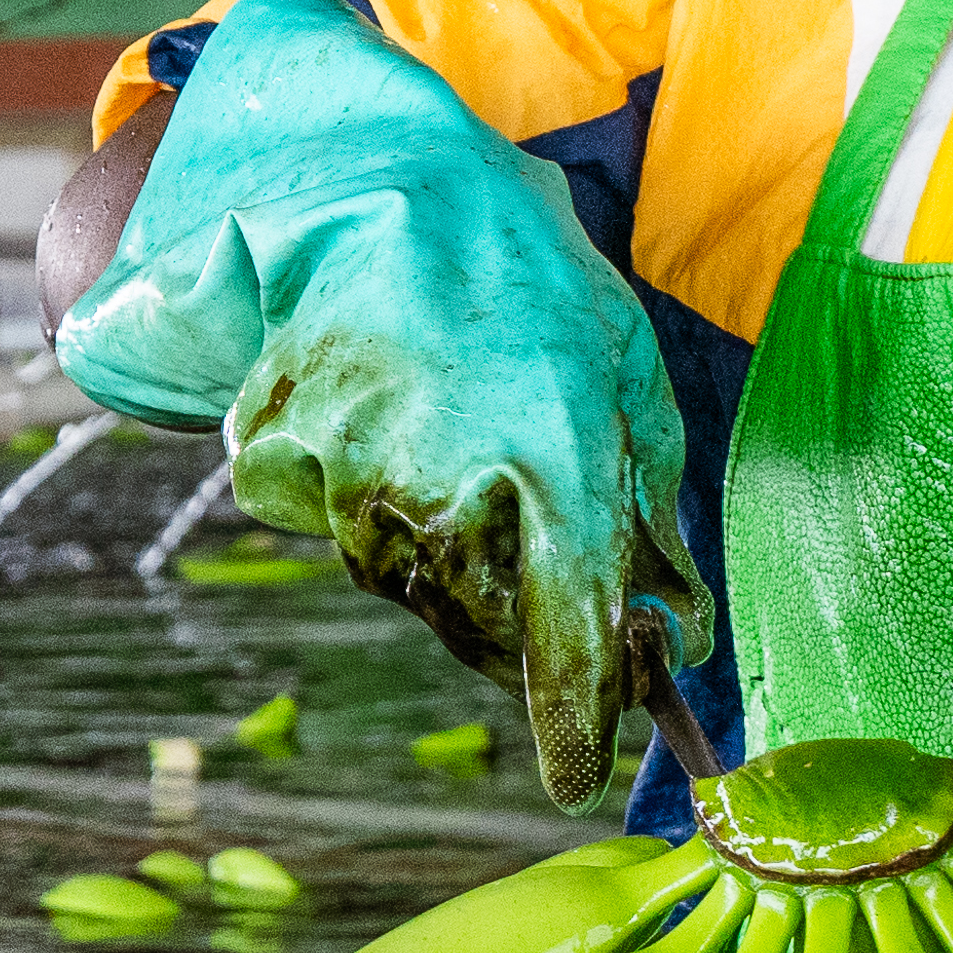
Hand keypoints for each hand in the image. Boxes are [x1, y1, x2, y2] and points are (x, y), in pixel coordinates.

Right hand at [54, 0, 707, 803]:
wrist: (365, 175)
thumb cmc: (517, 270)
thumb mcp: (618, 364)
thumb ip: (649, 506)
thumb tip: (677, 634)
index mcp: (547, 449)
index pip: (562, 627)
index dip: (573, 716)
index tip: (579, 777)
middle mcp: (441, 476)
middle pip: (484, 625)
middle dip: (518, 620)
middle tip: (538, 554)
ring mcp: (346, 474)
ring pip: (410, 584)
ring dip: (448, 553)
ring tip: (459, 440)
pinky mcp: (276, 464)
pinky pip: (344, 530)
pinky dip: (377, 503)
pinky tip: (394, 421)